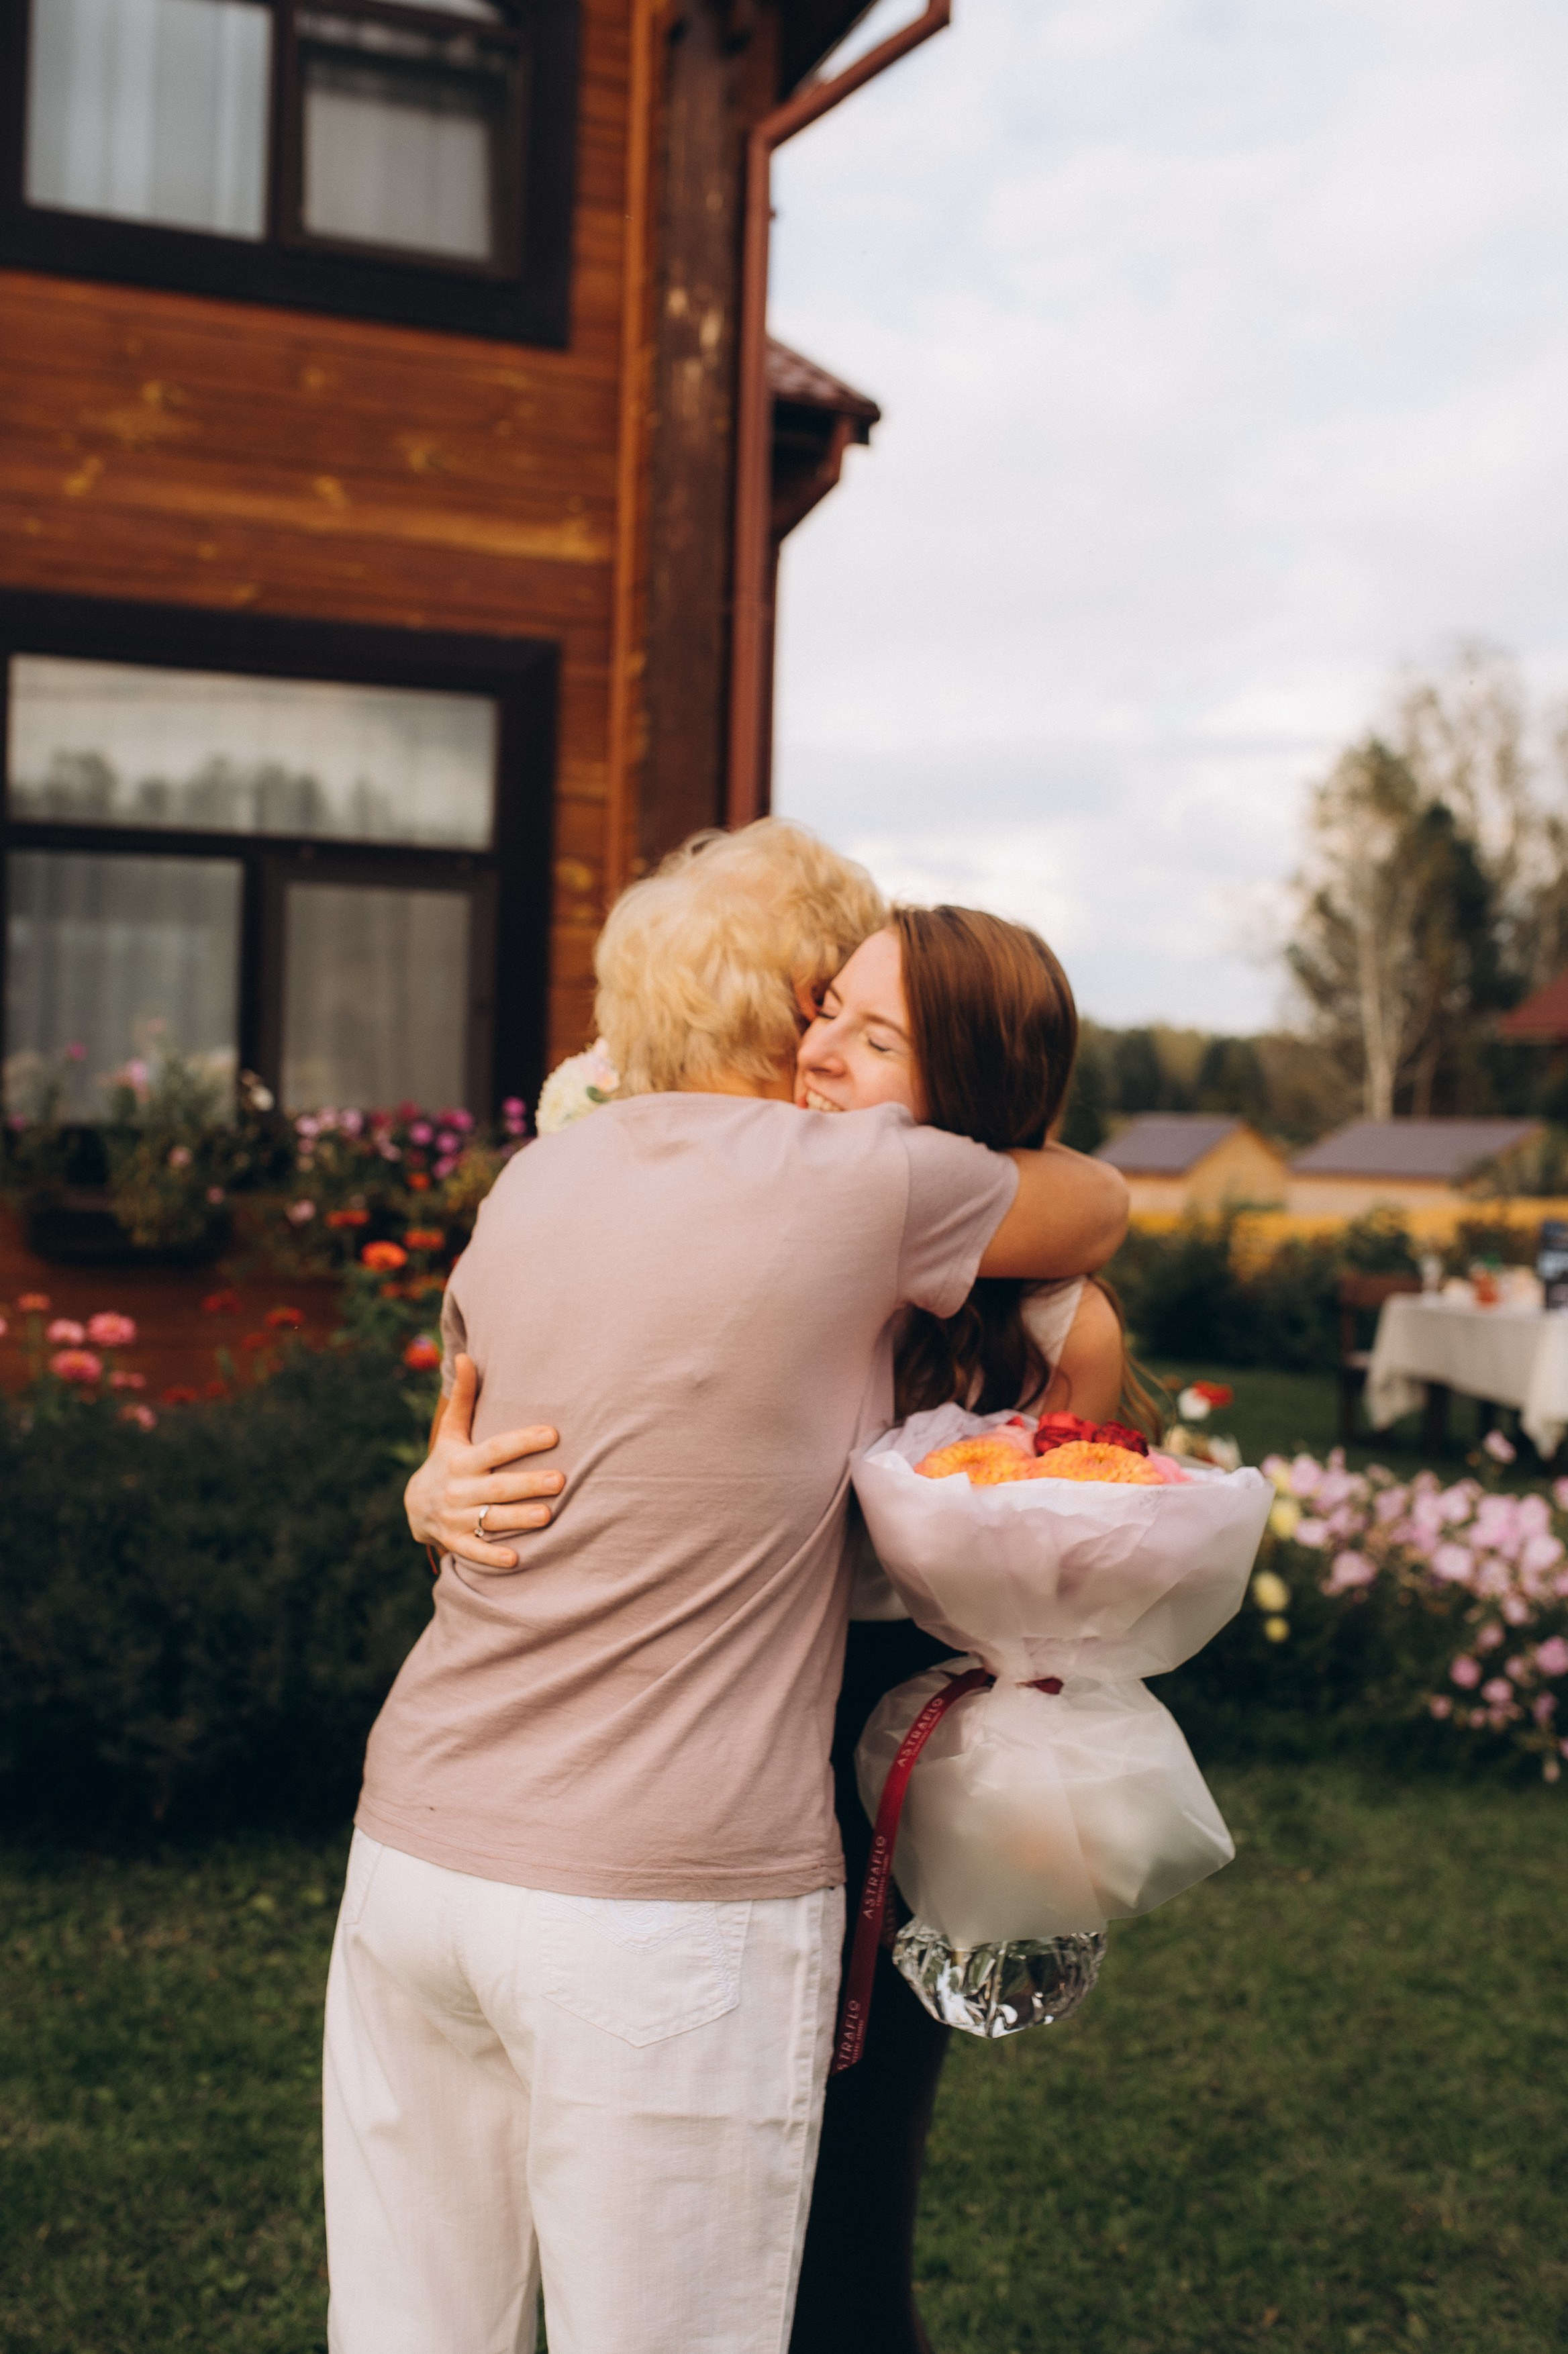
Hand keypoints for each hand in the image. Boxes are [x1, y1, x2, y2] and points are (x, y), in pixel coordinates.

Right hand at [404, 1354, 562, 1570]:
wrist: (415, 1508)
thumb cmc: (447, 1461)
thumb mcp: (451, 1432)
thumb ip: (464, 1398)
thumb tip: (464, 1356)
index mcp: (461, 1460)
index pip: (495, 1448)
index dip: (523, 1440)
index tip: (553, 1433)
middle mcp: (458, 1489)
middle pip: (497, 1487)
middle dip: (528, 1484)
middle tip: (561, 1480)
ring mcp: (456, 1519)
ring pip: (490, 1519)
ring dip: (518, 1519)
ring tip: (549, 1515)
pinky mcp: (455, 1543)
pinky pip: (474, 1552)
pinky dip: (492, 1557)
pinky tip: (517, 1559)